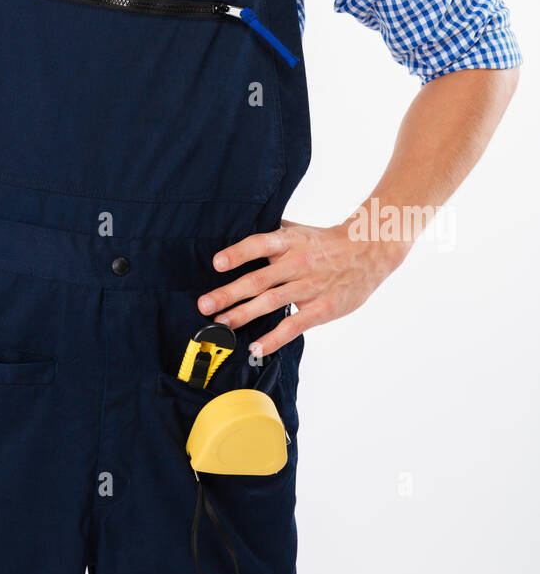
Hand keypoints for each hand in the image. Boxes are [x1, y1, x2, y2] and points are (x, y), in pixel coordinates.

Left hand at [197, 217, 406, 354]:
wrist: (368, 251)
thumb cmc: (326, 241)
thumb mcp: (299, 229)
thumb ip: (272, 231)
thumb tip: (239, 225)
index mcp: (289, 241)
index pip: (260, 245)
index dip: (238, 253)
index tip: (217, 263)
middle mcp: (297, 263)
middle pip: (259, 279)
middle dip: (228, 293)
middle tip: (204, 305)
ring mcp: (310, 286)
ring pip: (271, 302)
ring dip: (243, 315)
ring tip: (221, 325)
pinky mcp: (322, 308)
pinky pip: (294, 325)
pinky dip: (274, 338)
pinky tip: (256, 348)